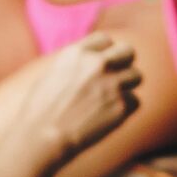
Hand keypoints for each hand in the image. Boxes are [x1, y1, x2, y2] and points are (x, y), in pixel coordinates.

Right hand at [31, 30, 141, 155]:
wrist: (43, 136)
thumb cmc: (40, 111)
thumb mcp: (52, 75)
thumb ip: (75, 67)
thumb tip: (88, 66)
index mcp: (77, 54)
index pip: (105, 40)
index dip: (106, 51)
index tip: (103, 63)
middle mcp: (97, 64)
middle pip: (128, 51)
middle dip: (125, 63)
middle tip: (117, 77)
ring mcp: (111, 84)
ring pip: (136, 76)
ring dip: (127, 86)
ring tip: (112, 99)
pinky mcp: (121, 106)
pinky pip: (135, 101)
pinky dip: (125, 109)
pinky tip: (109, 117)